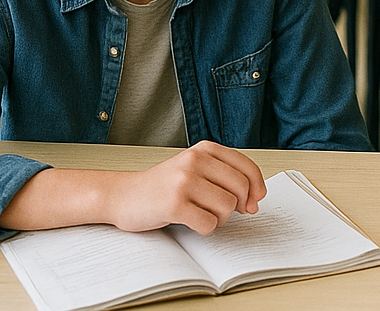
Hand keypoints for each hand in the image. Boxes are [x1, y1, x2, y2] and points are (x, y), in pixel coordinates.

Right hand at [102, 142, 266, 234]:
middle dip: (237, 206)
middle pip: (240, 188)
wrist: (123, 195)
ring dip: (219, 218)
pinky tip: (191, 222)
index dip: (256, 188)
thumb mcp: (195, 169)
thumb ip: (225, 177)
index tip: (254, 200)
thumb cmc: (163, 186)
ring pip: (227, 207)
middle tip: (221, 211)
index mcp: (204, 149)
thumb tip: (254, 201)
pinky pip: (209, 223)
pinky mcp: (174, 204)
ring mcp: (183, 182)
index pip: (247, 167)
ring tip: (201, 214)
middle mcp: (195, 161)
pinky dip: (205, 229)